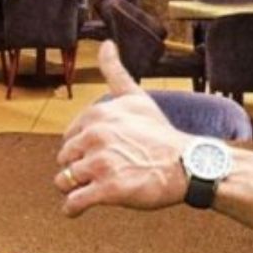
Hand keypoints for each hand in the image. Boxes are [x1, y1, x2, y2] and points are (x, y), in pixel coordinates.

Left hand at [55, 40, 190, 216]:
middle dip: (78, 168)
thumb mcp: (136, 97)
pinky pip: (73, 203)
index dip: (84, 148)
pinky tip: (77, 210)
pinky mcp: (108, 190)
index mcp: (97, 114)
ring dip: (75, 188)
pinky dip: (72, 209)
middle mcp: (95, 136)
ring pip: (64, 181)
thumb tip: (106, 43)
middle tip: (104, 172)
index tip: (105, 152)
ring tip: (96, 188)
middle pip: (64, 159)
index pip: (69, 137)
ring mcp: (101, 163)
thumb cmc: (161, 133)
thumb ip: (115, 71)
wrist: (187, 165)